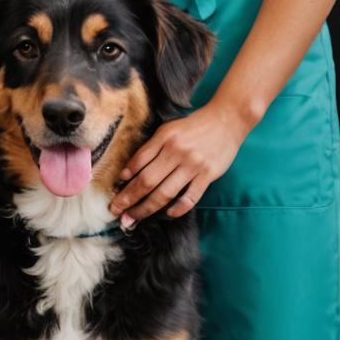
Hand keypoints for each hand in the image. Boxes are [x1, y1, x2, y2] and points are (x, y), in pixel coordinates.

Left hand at [109, 101, 250, 225]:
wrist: (225, 121)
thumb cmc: (192, 126)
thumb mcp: (168, 129)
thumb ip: (151, 148)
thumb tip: (129, 171)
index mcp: (164, 138)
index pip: (139, 160)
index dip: (125, 177)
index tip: (114, 189)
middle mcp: (176, 152)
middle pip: (148, 180)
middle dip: (129, 198)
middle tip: (115, 210)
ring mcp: (192, 165)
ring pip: (165, 192)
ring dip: (146, 208)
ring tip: (132, 218)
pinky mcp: (208, 176)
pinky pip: (190, 197)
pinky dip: (177, 208)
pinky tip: (167, 214)